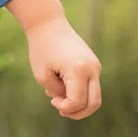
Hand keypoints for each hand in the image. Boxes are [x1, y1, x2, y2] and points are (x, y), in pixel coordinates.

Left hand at [6, 0, 101, 119]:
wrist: (48, 24)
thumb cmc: (41, 49)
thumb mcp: (42, 75)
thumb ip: (57, 92)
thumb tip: (70, 102)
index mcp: (79, 70)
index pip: (78, 101)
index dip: (66, 108)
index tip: (51, 101)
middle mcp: (92, 68)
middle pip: (94, 103)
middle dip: (78, 112)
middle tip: (60, 110)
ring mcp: (96, 66)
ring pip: (94, 96)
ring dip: (78, 102)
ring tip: (58, 96)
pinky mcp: (94, 64)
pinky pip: (91, 85)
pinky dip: (79, 91)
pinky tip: (61, 84)